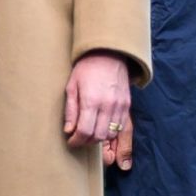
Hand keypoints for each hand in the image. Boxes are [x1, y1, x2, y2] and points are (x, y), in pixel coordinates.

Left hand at [64, 51, 134, 166]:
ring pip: (110, 134)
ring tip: (90, 132)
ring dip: (98, 138)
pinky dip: (110, 131)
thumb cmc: (87, 68)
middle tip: (79, 138)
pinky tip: (101, 126)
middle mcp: (107, 105)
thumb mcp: (72, 86)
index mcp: (91, 100)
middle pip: (98, 136)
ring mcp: (119, 106)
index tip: (71, 141)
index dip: (76, 141)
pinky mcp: (127, 105)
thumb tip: (68, 130)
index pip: (84, 131)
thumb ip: (70, 110)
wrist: (109, 54)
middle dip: (86, 141)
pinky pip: (119, 127)